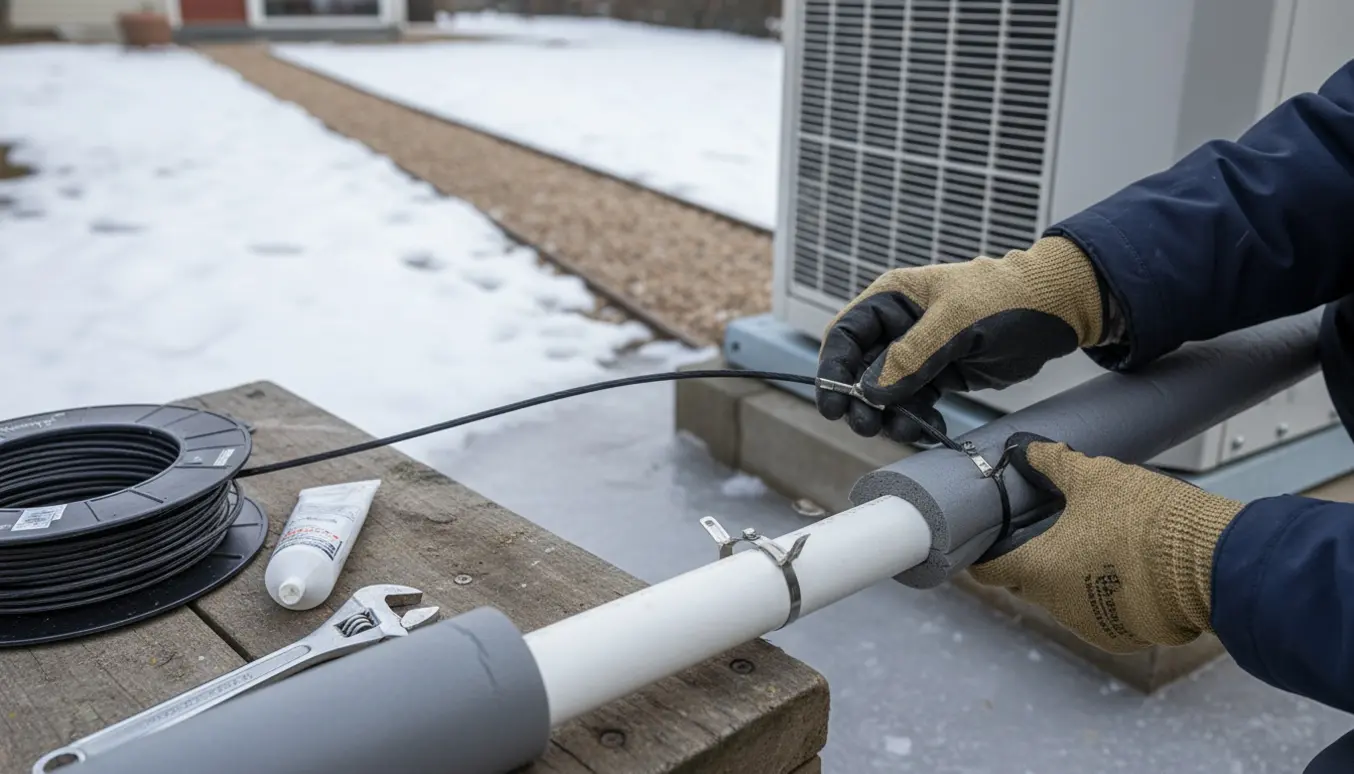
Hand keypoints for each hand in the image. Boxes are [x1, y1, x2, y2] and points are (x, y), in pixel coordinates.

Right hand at [815, 237, 1105, 441]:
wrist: (1056, 309)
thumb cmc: (1007, 298)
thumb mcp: (956, 321)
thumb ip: (912, 356)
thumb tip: (871, 391)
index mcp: (893, 298)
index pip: (846, 334)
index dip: (833, 369)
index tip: (833, 403)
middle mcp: (898, 326)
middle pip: (860, 369)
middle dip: (860, 401)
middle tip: (868, 426)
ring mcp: (918, 353)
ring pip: (885, 393)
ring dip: (889, 416)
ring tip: (907, 431)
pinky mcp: (939, 375)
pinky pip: (913, 403)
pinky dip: (914, 419)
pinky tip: (927, 427)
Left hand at [969, 433, 1243, 652]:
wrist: (1208, 564)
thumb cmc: (1144, 521)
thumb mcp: (1094, 477)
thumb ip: (1053, 463)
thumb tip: (1028, 449)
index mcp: (1038, 570)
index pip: (988, 571)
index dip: (984, 554)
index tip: (989, 541)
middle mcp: (1056, 606)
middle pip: (1029, 582)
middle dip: (1037, 558)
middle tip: (1054, 529)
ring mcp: (1090, 625)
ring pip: (1066, 598)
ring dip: (1073, 577)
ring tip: (1099, 545)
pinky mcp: (1123, 637)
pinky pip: (1101, 614)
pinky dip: (1106, 595)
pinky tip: (1125, 569)